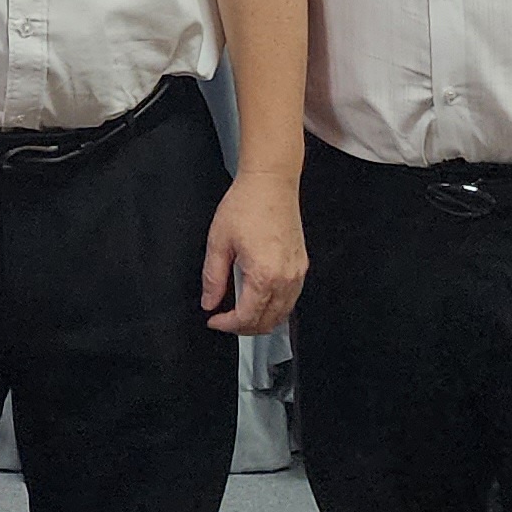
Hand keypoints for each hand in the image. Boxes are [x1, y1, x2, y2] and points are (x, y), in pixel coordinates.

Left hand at [201, 173, 306, 334]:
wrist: (271, 183)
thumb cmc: (245, 205)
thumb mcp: (219, 241)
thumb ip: (213, 277)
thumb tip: (209, 302)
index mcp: (264, 274)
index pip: (247, 317)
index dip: (227, 325)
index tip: (213, 321)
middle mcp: (286, 278)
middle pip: (268, 321)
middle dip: (244, 328)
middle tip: (224, 320)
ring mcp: (297, 273)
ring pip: (282, 314)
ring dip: (261, 320)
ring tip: (239, 314)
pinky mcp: (301, 266)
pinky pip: (291, 299)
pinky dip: (275, 308)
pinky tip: (258, 300)